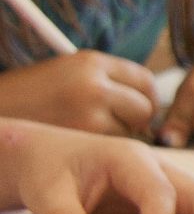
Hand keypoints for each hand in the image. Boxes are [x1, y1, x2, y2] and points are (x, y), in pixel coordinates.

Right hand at [0, 50, 158, 136]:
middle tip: (118, 129)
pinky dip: (101, 150)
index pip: (144, 80)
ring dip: (118, 137)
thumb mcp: (66, 75)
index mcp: (91, 62)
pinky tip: (79, 147)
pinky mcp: (80, 138)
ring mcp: (88, 112)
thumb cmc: (26, 99)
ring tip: (88, 135)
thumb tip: (146, 105)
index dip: (145, 98)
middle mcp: (94, 83)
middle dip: (137, 122)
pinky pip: (110, 147)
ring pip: (130, 131)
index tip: (139, 110)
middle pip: (144, 107)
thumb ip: (105, 82)